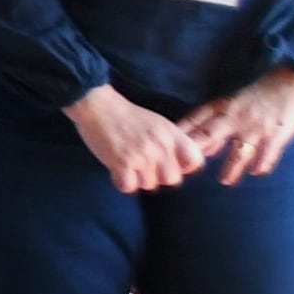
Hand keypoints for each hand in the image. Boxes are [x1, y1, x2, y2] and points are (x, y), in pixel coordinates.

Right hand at [64, 83, 209, 193]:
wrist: (98, 105)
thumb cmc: (127, 116)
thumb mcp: (159, 124)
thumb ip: (173, 143)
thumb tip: (184, 166)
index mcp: (172, 135)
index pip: (195, 161)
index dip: (184, 167)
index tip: (171, 163)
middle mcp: (161, 146)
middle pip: (172, 179)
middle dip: (158, 176)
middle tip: (143, 165)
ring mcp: (142, 155)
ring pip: (148, 185)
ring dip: (137, 178)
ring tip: (127, 163)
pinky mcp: (122, 162)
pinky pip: (128, 187)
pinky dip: (121, 182)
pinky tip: (117, 169)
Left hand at [183, 66, 293, 184]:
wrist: (291, 79)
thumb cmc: (260, 92)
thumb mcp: (233, 102)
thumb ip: (216, 123)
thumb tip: (203, 149)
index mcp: (223, 106)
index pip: (195, 120)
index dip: (180, 134)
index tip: (165, 147)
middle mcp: (235, 117)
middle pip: (209, 135)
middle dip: (194, 151)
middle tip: (184, 168)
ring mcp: (255, 127)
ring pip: (238, 151)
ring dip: (230, 167)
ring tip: (224, 180)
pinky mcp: (277, 135)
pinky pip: (267, 153)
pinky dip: (261, 164)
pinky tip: (256, 172)